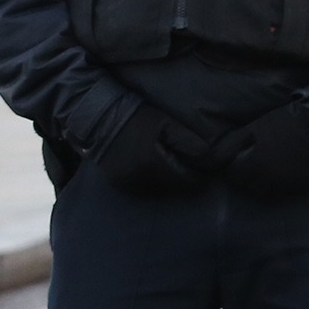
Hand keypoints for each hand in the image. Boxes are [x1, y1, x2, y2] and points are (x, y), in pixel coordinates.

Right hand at [92, 104, 216, 196]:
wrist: (100, 119)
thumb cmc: (137, 117)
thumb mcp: (165, 122)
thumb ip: (187, 140)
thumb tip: (208, 157)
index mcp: (152, 164)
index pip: (185, 182)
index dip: (198, 178)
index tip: (204, 171)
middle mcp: (138, 179)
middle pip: (172, 188)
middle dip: (183, 180)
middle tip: (190, 169)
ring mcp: (126, 184)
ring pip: (157, 191)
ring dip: (167, 183)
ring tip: (173, 169)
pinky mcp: (117, 185)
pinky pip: (142, 190)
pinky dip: (151, 183)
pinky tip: (155, 171)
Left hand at [212, 98, 308, 197]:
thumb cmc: (285, 122)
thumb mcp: (254, 127)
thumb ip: (234, 143)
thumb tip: (219, 156)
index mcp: (254, 167)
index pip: (234, 175)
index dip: (235, 165)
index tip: (240, 157)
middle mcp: (268, 182)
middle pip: (249, 187)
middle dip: (247, 176)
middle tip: (252, 163)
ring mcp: (287, 186)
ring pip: (268, 193)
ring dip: (264, 183)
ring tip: (268, 169)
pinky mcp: (304, 187)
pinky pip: (288, 191)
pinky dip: (285, 185)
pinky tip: (287, 172)